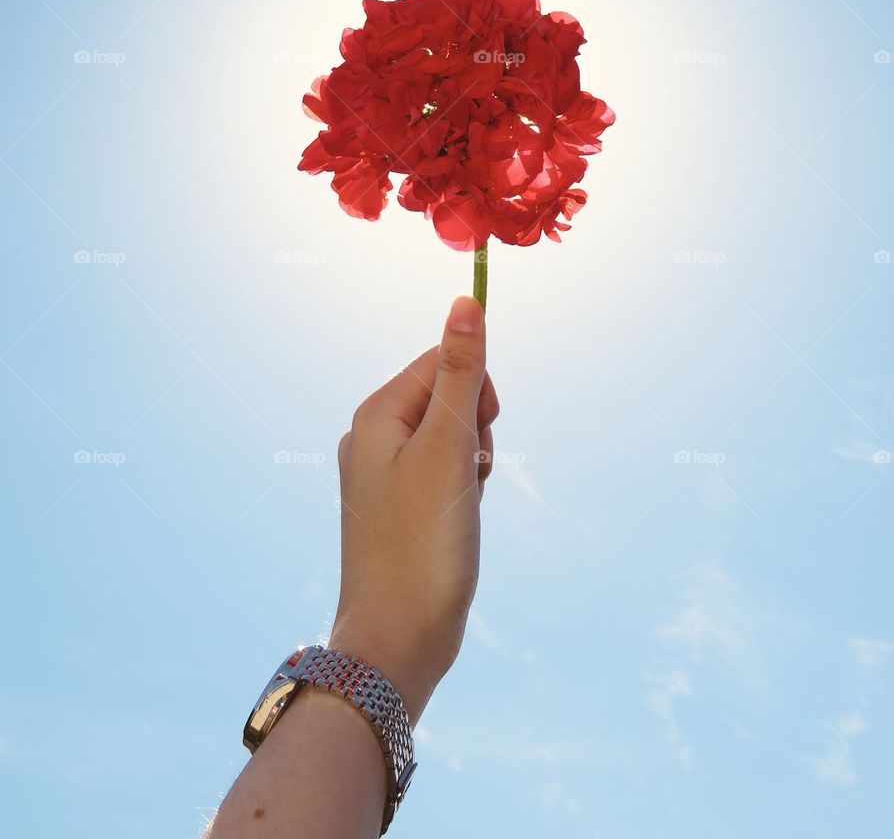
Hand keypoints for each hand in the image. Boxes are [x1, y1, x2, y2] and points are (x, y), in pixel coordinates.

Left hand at [329, 294, 498, 721]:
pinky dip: (463, 488)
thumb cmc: (424, 544)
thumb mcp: (449, 449)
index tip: (474, 439)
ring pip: (451, 436)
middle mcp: (372, 436)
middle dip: (475, 430)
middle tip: (468, 478)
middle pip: (447, 396)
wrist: (398, 639)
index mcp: (376, 414)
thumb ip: (460, 373)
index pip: (441, 361)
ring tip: (462, 507)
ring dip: (473, 462)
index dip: (474, 393)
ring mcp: (383, 473)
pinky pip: (443, 471)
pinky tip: (458, 522)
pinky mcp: (399, 506)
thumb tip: (465, 300)